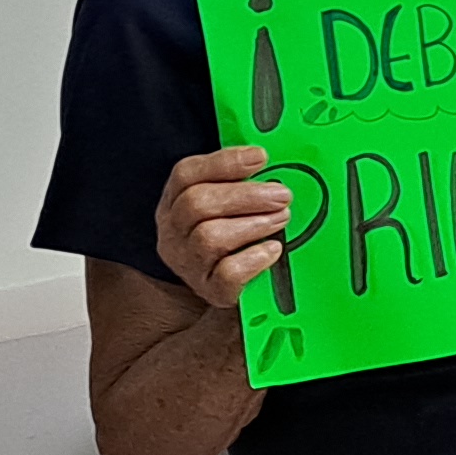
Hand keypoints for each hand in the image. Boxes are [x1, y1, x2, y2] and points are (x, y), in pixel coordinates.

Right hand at [152, 147, 294, 309]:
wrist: (226, 297)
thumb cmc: (232, 241)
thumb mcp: (228, 207)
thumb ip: (240, 182)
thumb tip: (268, 160)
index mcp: (174, 202)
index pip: (187, 174)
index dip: (224, 162)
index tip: (260, 157)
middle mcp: (173, 232)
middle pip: (197, 203)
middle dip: (246, 195)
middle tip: (282, 195)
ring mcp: (188, 263)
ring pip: (209, 237)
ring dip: (253, 224)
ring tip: (280, 219)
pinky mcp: (209, 290)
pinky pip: (227, 274)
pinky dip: (254, 259)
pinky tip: (272, 250)